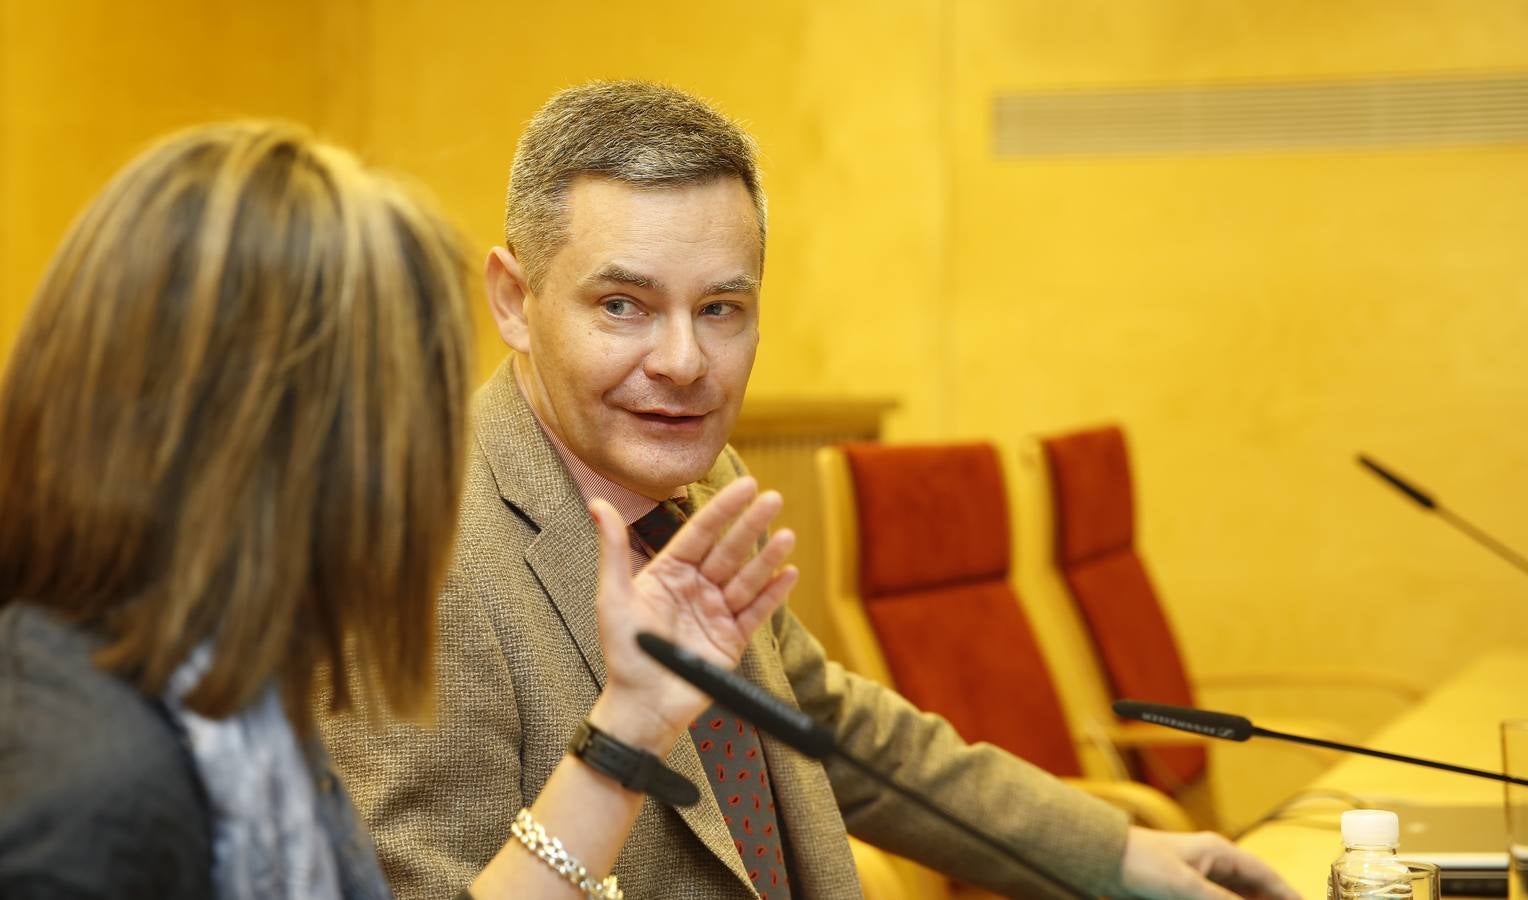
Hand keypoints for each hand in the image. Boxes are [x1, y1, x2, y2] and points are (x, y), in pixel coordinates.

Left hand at [588, 478, 797, 752]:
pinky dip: (774, 594)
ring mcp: (717, 613)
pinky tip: (789, 573)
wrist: (643, 707)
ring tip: (787, 536)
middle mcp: (696, 589)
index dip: (723, 508)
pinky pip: (757, 612)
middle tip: (773, 498)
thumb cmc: (624, 653)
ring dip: (767, 557)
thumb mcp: (613, 596)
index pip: (701, 533)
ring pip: (747, 578)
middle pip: (729, 550)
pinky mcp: (732, 640)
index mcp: (669, 574)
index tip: (744, 484)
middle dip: (751, 525)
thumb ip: (612, 549)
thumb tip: (597, 503)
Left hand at [1120, 826, 1299, 899]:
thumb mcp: (1186, 885)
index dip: (1286, 892)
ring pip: (1236, 893)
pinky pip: (1218, 896)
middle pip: (1254, 886)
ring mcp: (1200, 873)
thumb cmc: (1141, 863)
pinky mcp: (1185, 886)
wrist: (1105, 859)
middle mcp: (1214, 861)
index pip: (1265, 874)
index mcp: (1219, 852)